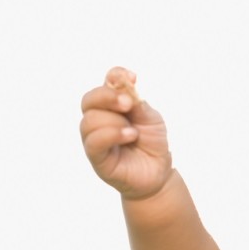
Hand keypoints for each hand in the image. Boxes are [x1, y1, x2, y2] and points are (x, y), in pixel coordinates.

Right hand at [80, 67, 172, 200]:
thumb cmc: (153, 144)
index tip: (133, 78)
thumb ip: (137, 103)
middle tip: (129, 104)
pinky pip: (93, 142)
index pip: (105, 83)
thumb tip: (125, 84)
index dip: (115, 75)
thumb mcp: (151, 119)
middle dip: (108, 97)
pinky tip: (129, 136)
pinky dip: (111, 135)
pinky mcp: (97, 158)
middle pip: (89, 100)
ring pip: (89, 120)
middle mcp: (99, 120)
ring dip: (113, 121)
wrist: (159, 174)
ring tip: (133, 132)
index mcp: (112, 106)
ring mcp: (95, 139)